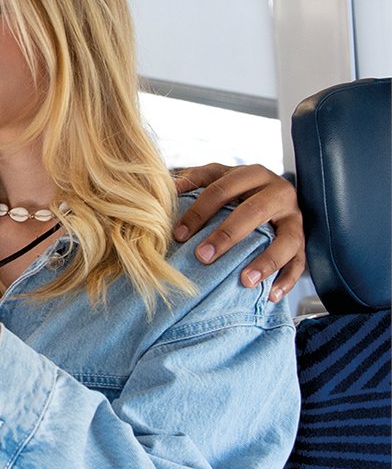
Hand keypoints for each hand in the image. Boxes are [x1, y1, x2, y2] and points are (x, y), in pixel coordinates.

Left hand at [173, 163, 304, 301]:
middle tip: (203, 257)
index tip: (178, 234)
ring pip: (285, 240)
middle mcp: (277, 191)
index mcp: (251, 174)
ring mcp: (294, 216)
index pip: (221, 189)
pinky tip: (271, 295)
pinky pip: (300, 261)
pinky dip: (287, 280)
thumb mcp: (215, 177)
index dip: (198, 211)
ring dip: (265, 262)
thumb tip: (166, 188)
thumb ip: (192, 180)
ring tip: (244, 281)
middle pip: (253, 212)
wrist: (273, 192)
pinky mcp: (303, 239)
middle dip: (227, 236)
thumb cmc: (235, 188)